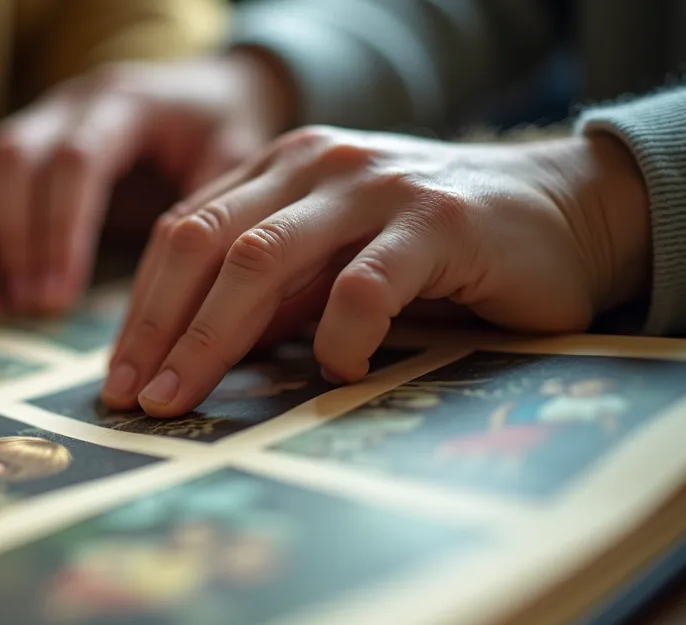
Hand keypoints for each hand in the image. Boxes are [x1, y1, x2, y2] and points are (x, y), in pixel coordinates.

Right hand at [0, 50, 292, 314]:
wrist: (207, 89)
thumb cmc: (223, 126)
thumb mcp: (235, 154)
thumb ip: (210, 204)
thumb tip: (177, 276)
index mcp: (124, 102)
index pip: (78, 160)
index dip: (63, 230)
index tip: (60, 297)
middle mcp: (69, 103)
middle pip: (16, 159)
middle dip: (18, 238)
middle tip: (31, 305)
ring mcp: (38, 120)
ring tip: (5, 303)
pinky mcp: (20, 144)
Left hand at [103, 126, 650, 415]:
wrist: (567, 210)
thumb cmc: (436, 250)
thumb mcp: (334, 262)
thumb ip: (270, 293)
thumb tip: (187, 356)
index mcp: (282, 167)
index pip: (184, 233)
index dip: (142, 307)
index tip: (119, 377)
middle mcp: (317, 163)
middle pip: (204, 244)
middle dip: (156, 328)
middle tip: (133, 400)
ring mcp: (375, 185)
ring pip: (260, 259)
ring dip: (209, 339)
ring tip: (183, 399)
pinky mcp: (437, 221)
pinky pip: (361, 286)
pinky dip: (335, 338)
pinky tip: (335, 374)